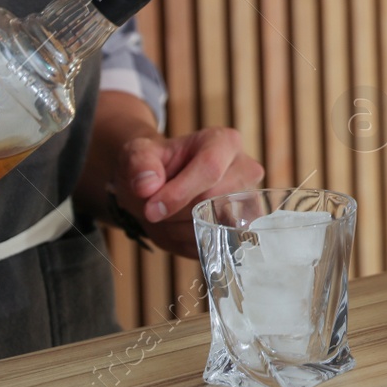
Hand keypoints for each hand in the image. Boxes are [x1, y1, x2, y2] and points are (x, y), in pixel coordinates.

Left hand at [109, 126, 263, 255]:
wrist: (161, 183)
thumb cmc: (155, 164)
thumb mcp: (138, 154)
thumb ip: (139, 163)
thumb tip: (147, 186)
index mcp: (225, 142)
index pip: (210, 169)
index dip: (179, 193)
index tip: (151, 208)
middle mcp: (245, 170)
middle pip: (213, 201)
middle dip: (176, 212)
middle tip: (154, 207)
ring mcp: (248, 201)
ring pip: (214, 227)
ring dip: (179, 229)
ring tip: (167, 213)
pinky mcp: (241, 227)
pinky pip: (213, 244)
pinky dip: (187, 242)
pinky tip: (177, 225)